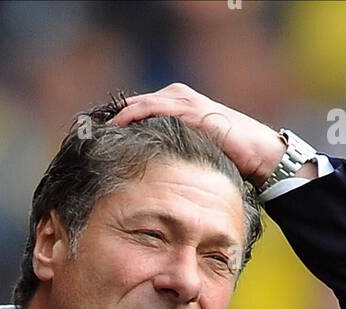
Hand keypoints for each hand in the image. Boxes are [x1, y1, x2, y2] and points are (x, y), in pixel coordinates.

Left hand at [109, 83, 285, 186]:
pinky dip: (134, 115)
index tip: (95, 137)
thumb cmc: (229, 157)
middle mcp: (177, 96)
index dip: (117, 123)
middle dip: (112, 118)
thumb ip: (171, 154)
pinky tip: (117, 127)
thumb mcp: (192, 154)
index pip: (139, 109)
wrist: (257, 152)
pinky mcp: (188, 108)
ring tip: (97, 131)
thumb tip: (147, 174)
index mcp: (176, 105)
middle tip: (88, 132)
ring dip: (117, 116)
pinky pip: (154, 108)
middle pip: (134, 104)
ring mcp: (182, 100)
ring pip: (140, 103)